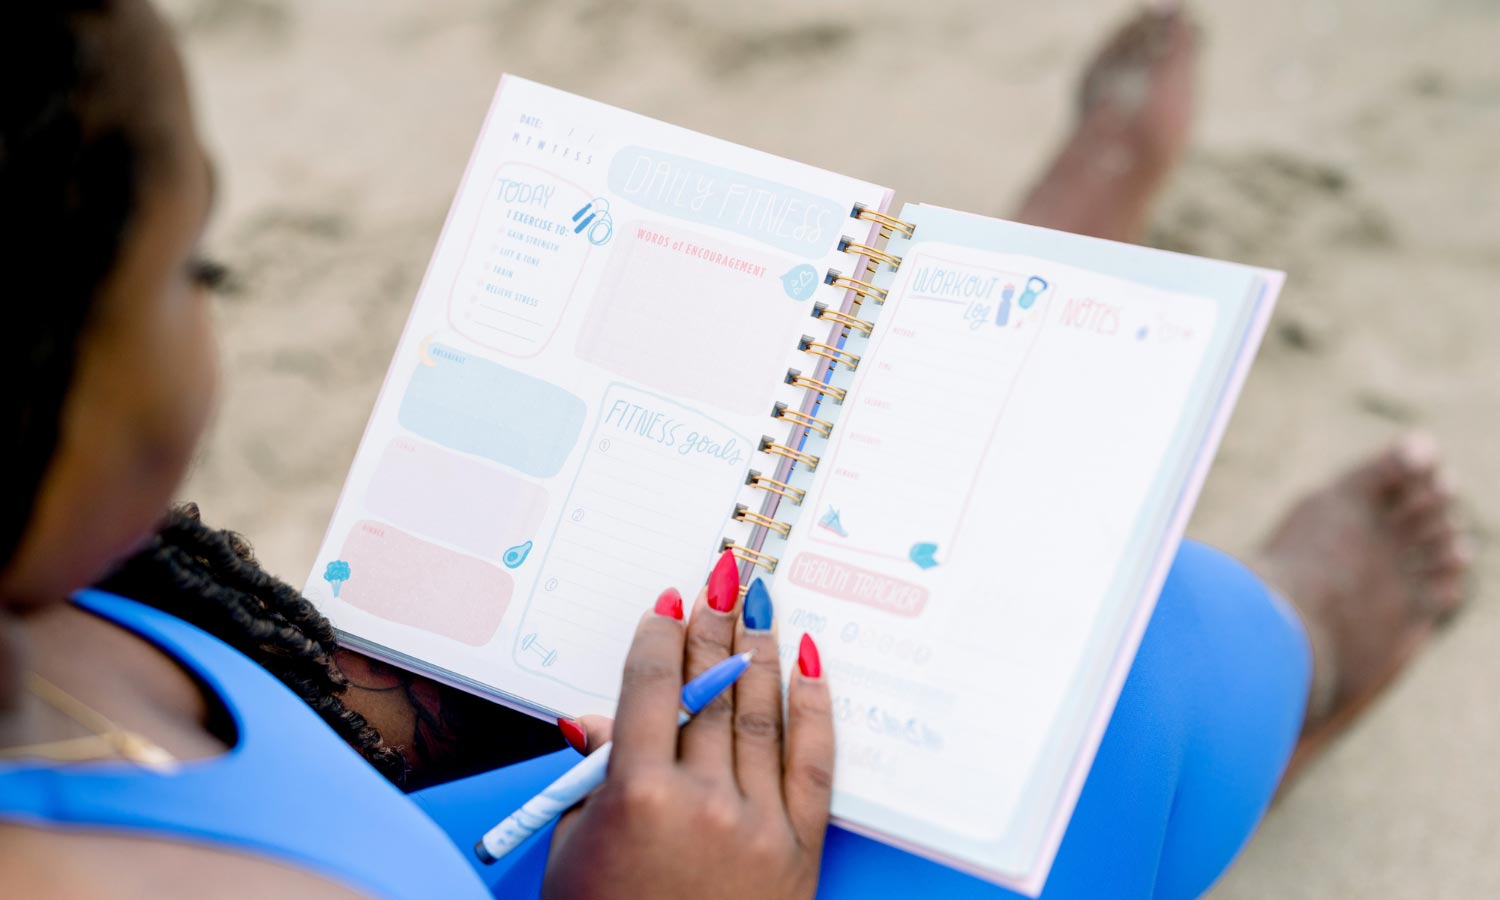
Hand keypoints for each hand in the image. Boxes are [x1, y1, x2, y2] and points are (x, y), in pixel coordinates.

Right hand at [544, 573, 832, 899]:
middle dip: (712, 629)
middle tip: (721, 580)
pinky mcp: (799, 849)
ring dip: (758, 653)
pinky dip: (814, 708)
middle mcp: (704, 802)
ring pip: (762, 715)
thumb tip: (593, 719)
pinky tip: (809, 664)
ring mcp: (759, 825)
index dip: (658, 639)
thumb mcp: (572, 853)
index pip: (650, 690)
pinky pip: (813, 762)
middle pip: (708, 692)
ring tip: (758, 608)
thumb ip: (589, 780)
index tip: (667, 605)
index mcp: (638, 798)